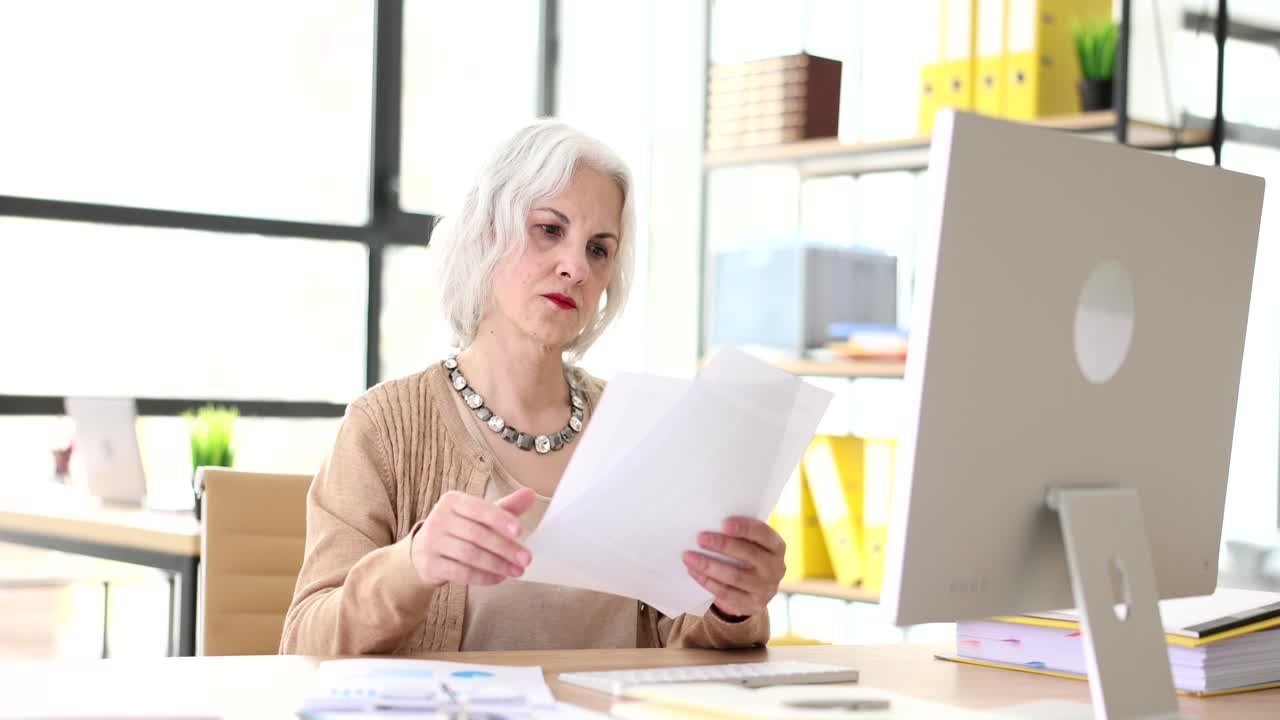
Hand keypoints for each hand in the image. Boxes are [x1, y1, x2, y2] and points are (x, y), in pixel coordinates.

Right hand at [411, 487, 537, 586]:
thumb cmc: (459, 530)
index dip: (500, 519)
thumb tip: (530, 494)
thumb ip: (505, 508)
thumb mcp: (479, 516)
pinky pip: (460, 572)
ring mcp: (432, 542)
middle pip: (477, 534)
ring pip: (470, 555)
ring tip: (517, 571)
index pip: (479, 509)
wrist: (423, 552)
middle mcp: (439, 518)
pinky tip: (499, 578)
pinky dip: (483, 577)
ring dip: (497, 564)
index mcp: (453, 501)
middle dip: (505, 548)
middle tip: (526, 559)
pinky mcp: (430, 564)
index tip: (520, 531)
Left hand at [682, 517, 785, 617]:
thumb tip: (709, 524)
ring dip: (708, 565)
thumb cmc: (748, 556)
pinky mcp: (752, 605)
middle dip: (722, 545)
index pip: (763, 534)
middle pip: (748, 554)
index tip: (723, 523)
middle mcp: (775, 568)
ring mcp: (765, 589)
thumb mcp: (752, 544)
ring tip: (688, 556)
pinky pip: (726, 593)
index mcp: (777, 547)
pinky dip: (707, 581)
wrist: (756, 590)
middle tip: (700, 538)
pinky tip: (693, 571)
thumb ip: (739, 535)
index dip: (744, 528)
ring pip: (734, 576)